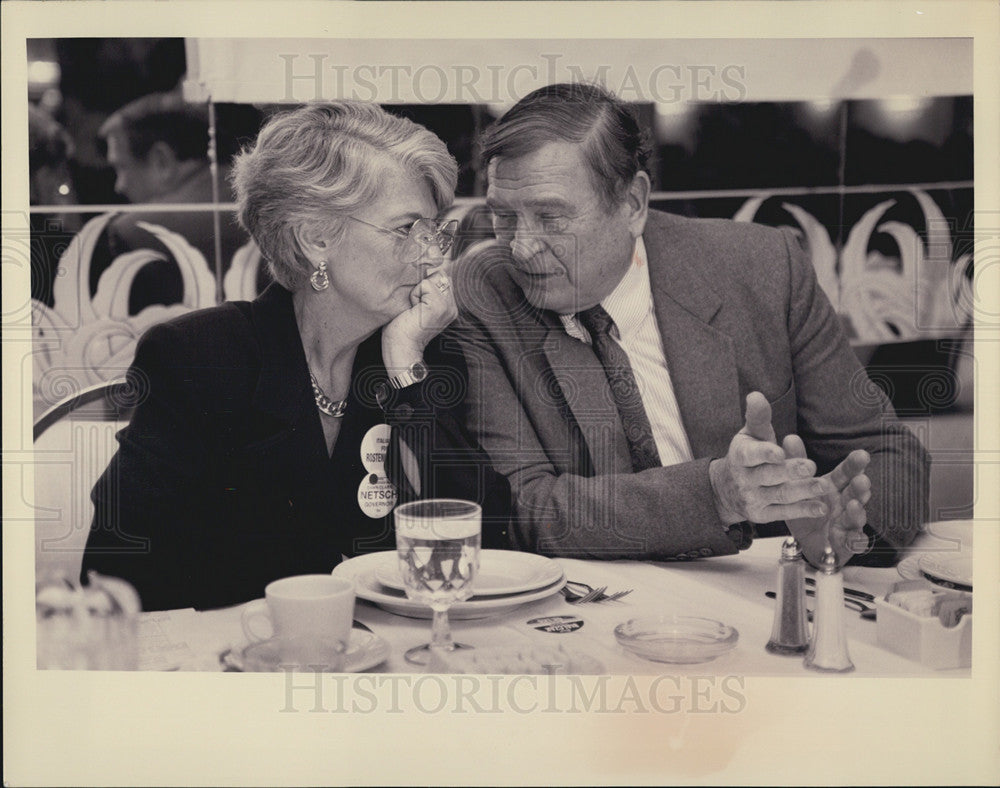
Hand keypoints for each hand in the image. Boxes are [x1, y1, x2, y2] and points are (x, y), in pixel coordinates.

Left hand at [382, 270, 456, 369]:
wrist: (401, 349)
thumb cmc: (403, 329)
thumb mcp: (417, 305)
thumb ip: (426, 290)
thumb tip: (423, 268)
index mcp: (449, 306)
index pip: (442, 277)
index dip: (426, 284)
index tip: (417, 305)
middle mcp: (452, 306)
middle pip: (439, 274)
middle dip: (423, 286)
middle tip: (415, 307)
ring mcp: (448, 306)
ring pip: (433, 278)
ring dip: (418, 290)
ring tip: (414, 308)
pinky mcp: (439, 306)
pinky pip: (425, 284)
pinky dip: (414, 294)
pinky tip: (413, 310)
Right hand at [710, 392, 834, 524]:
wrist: (726, 490)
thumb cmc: (747, 456)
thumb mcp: (750, 435)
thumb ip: (758, 417)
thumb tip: (756, 395)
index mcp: (741, 456)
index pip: (751, 455)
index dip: (765, 454)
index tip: (780, 452)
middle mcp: (744, 479)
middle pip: (769, 475)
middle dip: (789, 471)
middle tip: (810, 466)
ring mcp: (752, 498)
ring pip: (780, 495)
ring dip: (802, 491)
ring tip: (824, 486)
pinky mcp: (762, 515)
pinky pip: (784, 513)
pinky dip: (802, 510)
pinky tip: (821, 507)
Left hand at [783, 435, 871, 567]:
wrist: (809, 541)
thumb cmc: (807, 508)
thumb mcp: (796, 486)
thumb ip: (795, 462)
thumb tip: (790, 437)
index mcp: (833, 487)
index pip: (845, 474)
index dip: (854, 465)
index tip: (861, 455)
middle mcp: (844, 502)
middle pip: (854, 493)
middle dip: (859, 487)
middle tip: (861, 480)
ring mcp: (848, 522)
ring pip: (856, 516)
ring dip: (857, 512)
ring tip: (853, 506)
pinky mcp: (848, 542)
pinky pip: (855, 542)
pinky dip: (856, 540)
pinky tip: (855, 538)